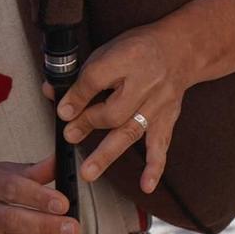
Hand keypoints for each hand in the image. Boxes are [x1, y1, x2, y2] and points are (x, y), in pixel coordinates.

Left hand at [48, 25, 189, 192]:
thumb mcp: (109, 50)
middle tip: (70, 135)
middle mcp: (146, 81)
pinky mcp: (168, 118)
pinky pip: (161, 144)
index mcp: (127, 57)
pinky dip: (154, 166)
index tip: (62, 110)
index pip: (96, 79)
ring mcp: (158, 103)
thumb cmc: (141, 49)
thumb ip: (82, 74)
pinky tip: (146, 184)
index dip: (76, 96)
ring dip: (108, 153)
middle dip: (88, 124)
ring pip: (131, 131)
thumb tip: (53, 93)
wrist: (181, 49)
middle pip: (113, 110)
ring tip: (89, 171)